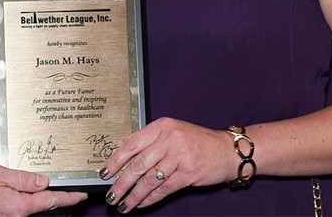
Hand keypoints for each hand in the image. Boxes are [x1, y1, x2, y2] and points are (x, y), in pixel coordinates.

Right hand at [0, 163, 86, 216]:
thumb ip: (24, 178)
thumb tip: (44, 181)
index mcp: (18, 206)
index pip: (51, 201)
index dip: (69, 197)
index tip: (81, 195)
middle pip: (38, 205)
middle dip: (43, 194)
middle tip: (36, 181)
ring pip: (26, 209)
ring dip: (26, 197)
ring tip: (8, 185)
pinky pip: (15, 211)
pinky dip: (16, 202)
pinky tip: (3, 193)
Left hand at [98, 117, 233, 212]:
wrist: (227, 151)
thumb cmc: (198, 142)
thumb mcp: (174, 134)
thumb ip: (152, 144)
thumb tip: (126, 163)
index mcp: (162, 126)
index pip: (131, 143)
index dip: (115, 160)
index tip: (104, 173)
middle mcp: (169, 139)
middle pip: (137, 164)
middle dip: (121, 183)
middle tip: (110, 195)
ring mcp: (179, 155)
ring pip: (149, 179)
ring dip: (133, 195)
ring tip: (123, 205)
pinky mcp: (188, 173)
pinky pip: (163, 189)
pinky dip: (150, 198)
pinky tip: (141, 204)